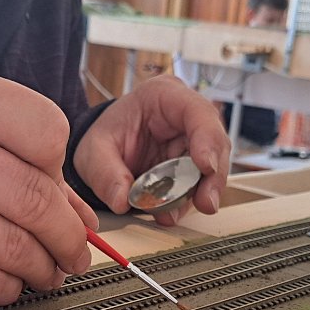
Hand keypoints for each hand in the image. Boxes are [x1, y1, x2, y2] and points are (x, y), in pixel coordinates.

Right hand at [0, 54, 95, 309]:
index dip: (63, 171)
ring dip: (43, 269)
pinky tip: (2, 283)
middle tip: (74, 252)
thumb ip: (6, 148)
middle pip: (36, 196)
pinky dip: (6, 290)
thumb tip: (82, 212)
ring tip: (44, 272)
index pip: (44, 130)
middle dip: (68, 236)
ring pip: (15, 247)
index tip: (61, 196)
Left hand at [72, 75, 230, 226]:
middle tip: (206, 203)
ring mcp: (192, 142)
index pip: (198, 111)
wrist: (105, 148)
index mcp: (164, 96)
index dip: (207, 139)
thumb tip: (122, 201)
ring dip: (201, 193)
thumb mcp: (94, 150)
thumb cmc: (107, 135)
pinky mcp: (192, 165)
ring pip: (213, 167)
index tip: (205, 166)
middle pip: (215, 143)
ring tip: (176, 213)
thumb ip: (105, 174)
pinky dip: (186, 202)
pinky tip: (171, 213)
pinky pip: (198, 184)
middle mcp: (186, 117)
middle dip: (213, 177)